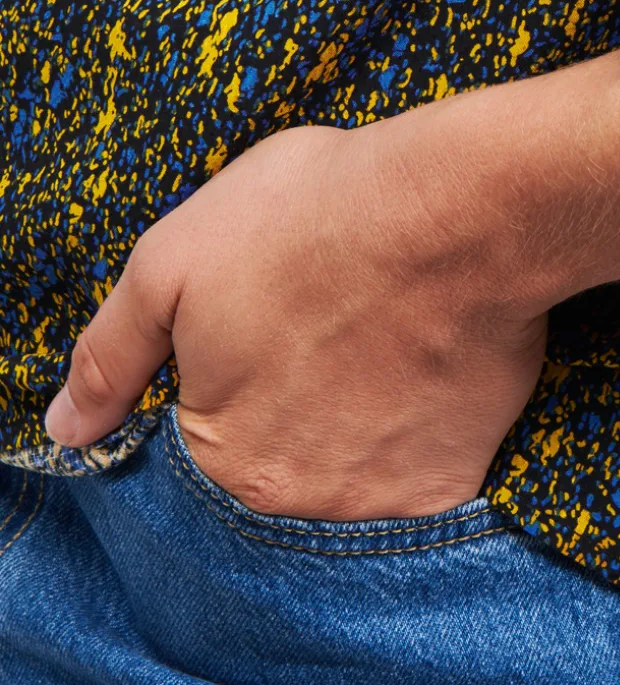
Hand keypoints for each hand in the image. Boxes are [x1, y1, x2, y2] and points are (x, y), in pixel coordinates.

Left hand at [43, 107, 549, 519]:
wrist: (462, 209)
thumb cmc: (314, 217)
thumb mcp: (173, 260)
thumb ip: (111, 353)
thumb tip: (66, 428)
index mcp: (222, 459)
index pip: (198, 449)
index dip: (227, 381)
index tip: (267, 326)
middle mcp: (297, 502)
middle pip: (275, 465)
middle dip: (289, 401)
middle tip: (323, 323)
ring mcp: (381, 500)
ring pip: (345, 472)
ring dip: (350, 419)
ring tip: (371, 338)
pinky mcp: (452, 481)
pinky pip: (418, 476)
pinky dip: (414, 431)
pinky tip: (418, 366)